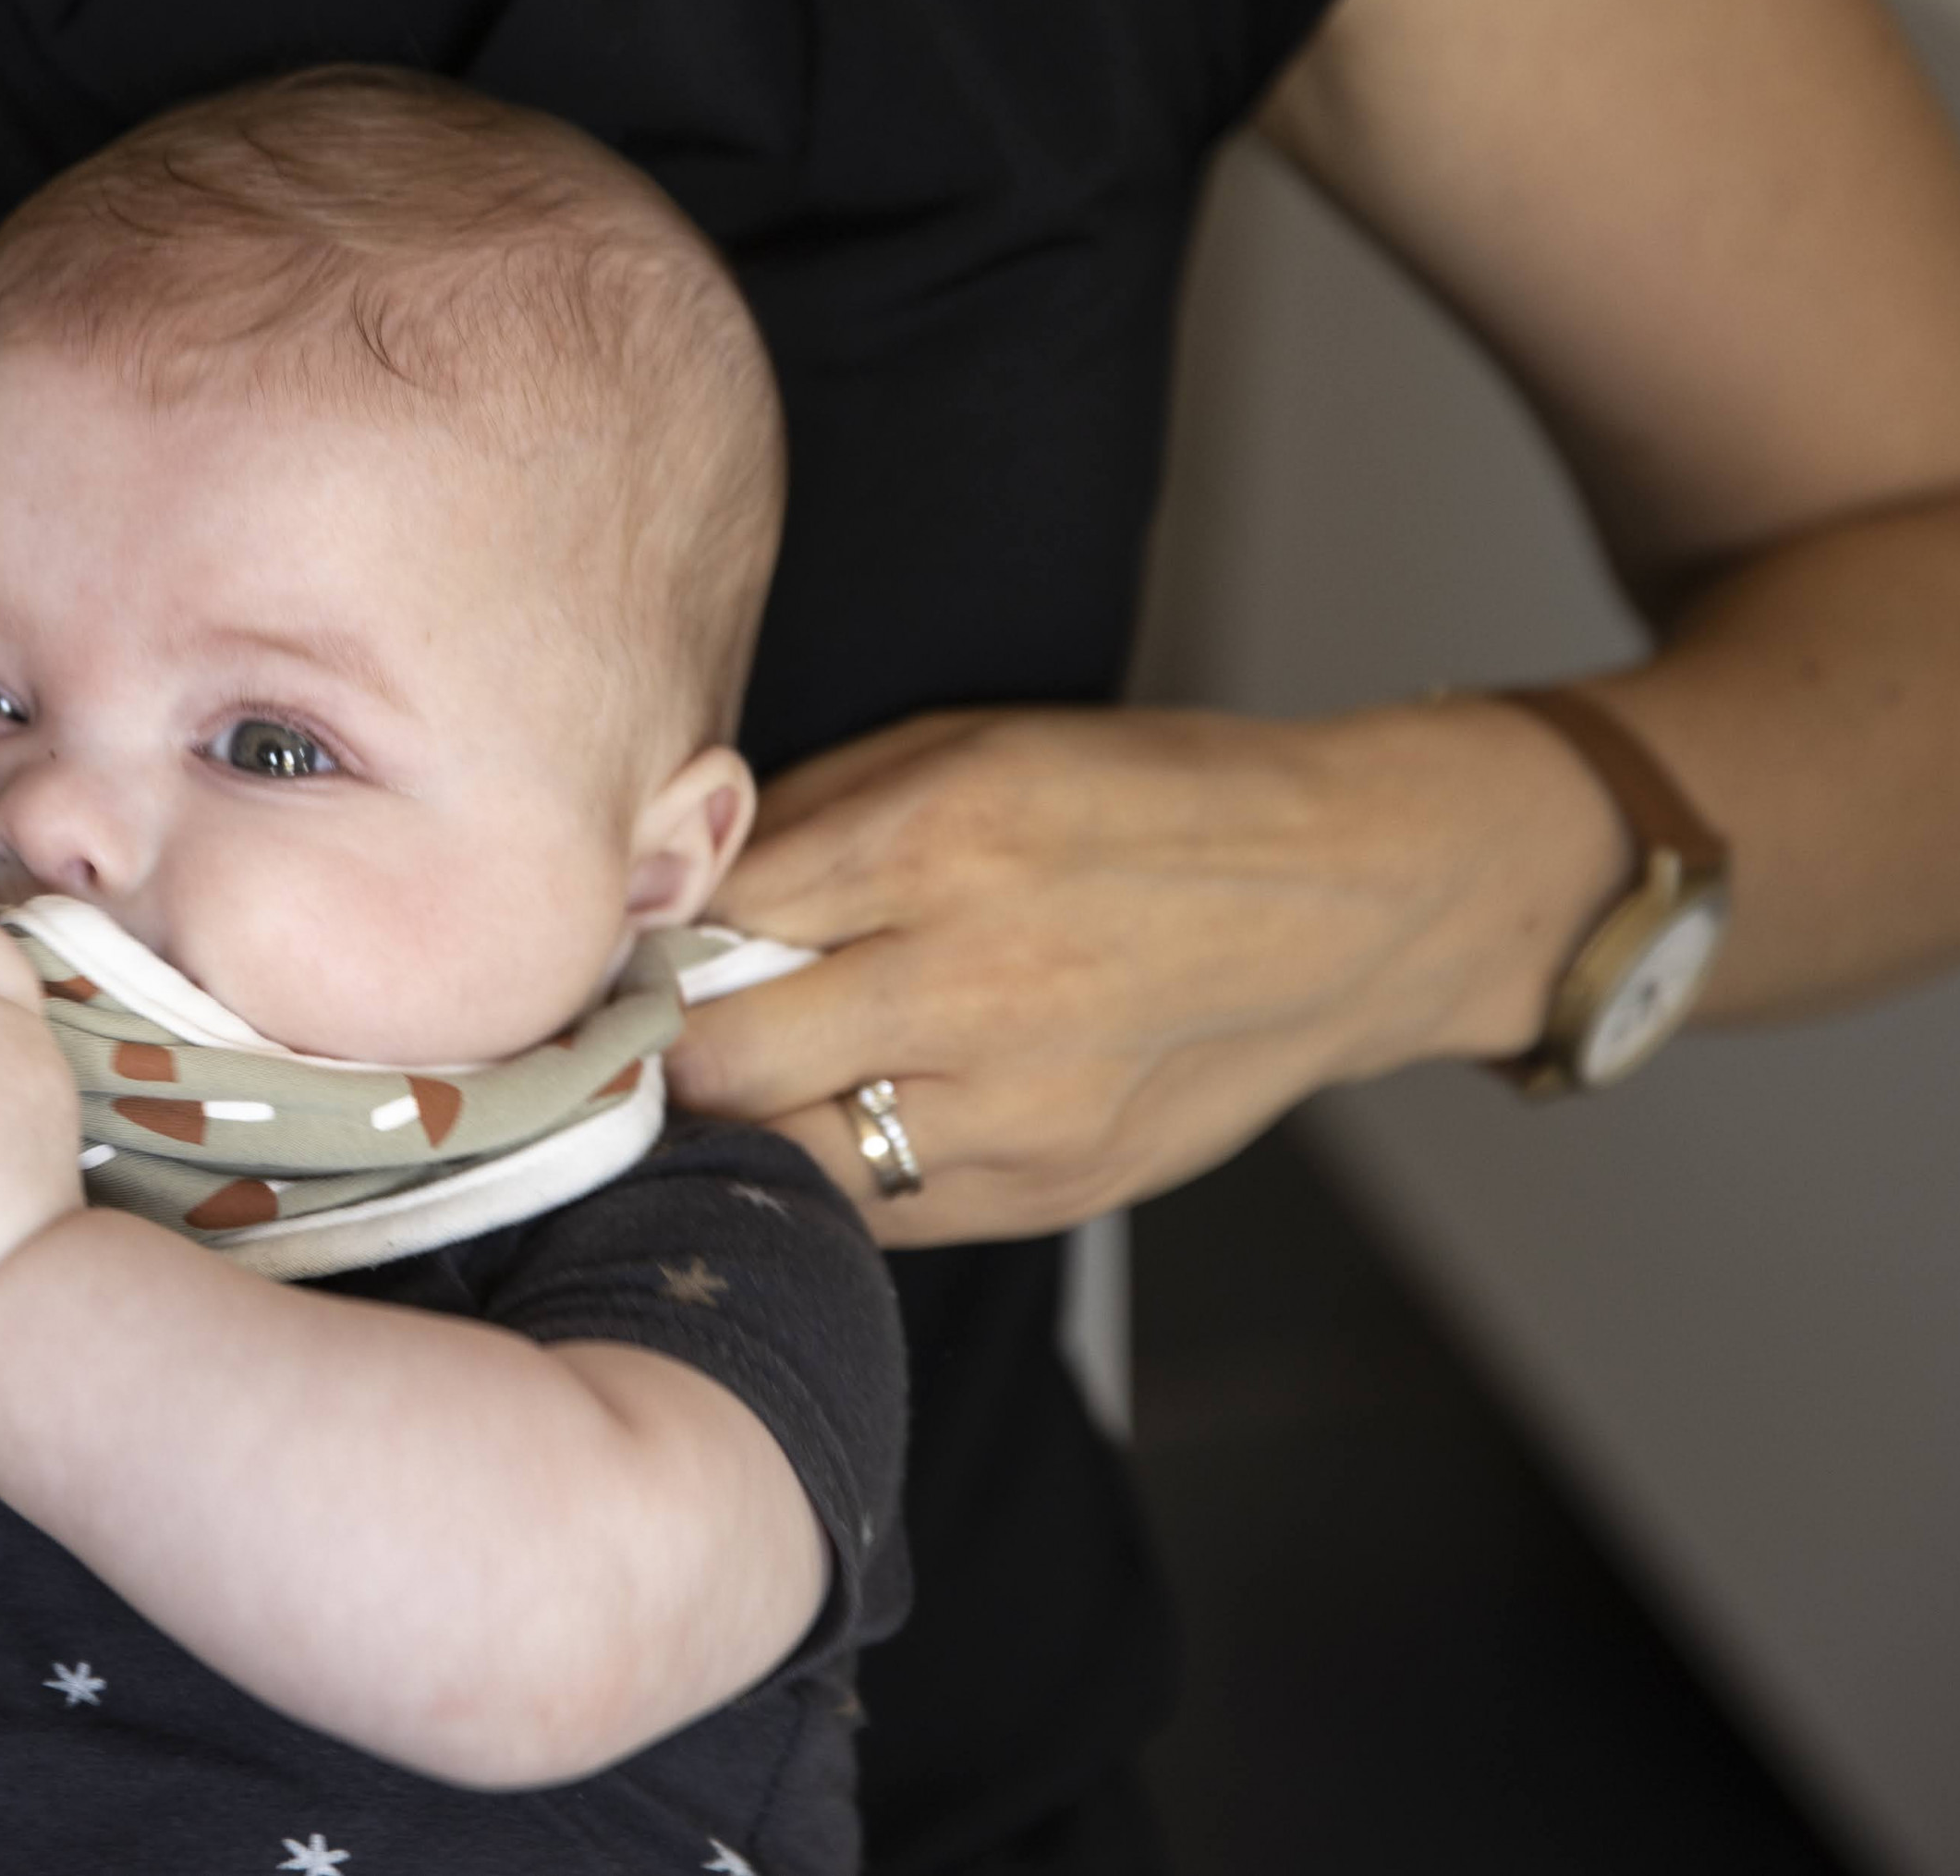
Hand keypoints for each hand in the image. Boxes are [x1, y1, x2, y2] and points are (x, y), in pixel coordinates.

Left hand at [669, 697, 1622, 1244]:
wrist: (1357, 905)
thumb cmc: (1154, 804)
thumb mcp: (971, 746)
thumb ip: (812, 819)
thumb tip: (670, 888)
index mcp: (941, 840)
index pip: (705, 920)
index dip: (634, 944)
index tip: (602, 952)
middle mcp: (974, 984)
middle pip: (719, 1063)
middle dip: (661, 1051)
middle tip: (639, 1032)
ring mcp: (1018, 1110)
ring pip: (784, 1160)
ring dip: (737, 1127)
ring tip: (730, 1081)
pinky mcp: (1052, 1192)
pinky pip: (875, 1212)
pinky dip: (826, 1174)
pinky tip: (830, 1121)